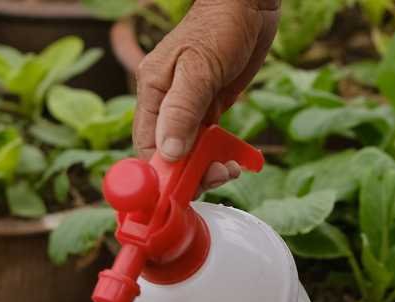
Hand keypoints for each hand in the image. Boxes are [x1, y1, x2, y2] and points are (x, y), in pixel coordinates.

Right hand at [134, 0, 278, 191]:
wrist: (248, 5)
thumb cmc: (221, 26)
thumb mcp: (199, 69)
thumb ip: (182, 111)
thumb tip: (169, 152)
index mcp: (152, 91)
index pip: (146, 145)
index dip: (159, 173)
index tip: (179, 191)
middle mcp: (165, 103)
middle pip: (166, 154)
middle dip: (188, 174)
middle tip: (217, 177)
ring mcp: (188, 107)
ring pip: (189, 152)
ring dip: (207, 167)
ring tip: (230, 169)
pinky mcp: (208, 107)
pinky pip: (207, 141)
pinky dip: (219, 155)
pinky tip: (235, 160)